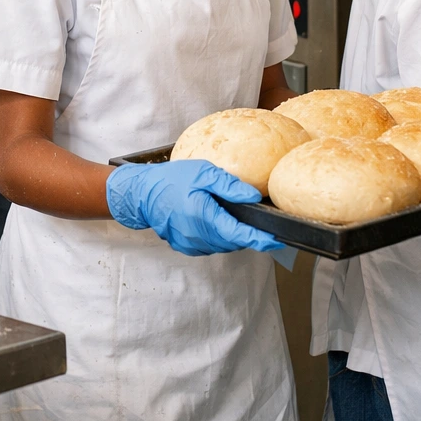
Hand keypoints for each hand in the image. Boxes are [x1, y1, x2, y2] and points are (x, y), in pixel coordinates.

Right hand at [106, 159, 283, 256]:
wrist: (143, 194)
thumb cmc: (172, 179)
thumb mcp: (203, 173)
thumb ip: (229, 186)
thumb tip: (254, 197)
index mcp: (203, 216)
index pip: (239, 234)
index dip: (261, 239)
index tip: (278, 240)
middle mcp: (197, 236)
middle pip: (233, 241)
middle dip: (247, 233)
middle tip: (254, 219)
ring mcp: (190, 245)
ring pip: (223, 246)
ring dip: (232, 235)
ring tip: (229, 215)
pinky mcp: (185, 248)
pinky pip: (211, 246)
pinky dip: (218, 237)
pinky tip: (213, 221)